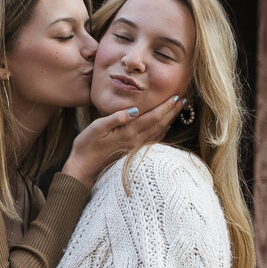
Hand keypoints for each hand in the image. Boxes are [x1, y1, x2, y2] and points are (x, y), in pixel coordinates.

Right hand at [60, 94, 188, 189]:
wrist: (83, 171)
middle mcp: (136, 141)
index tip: (177, 96)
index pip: (153, 117)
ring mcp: (136, 148)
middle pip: (160, 124)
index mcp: (128, 133)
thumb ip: (115, 118)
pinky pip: (153, 140)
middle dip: (172, 112)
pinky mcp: (133, 153)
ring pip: (159, 132)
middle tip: (184, 100)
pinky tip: (165, 126)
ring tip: (178, 110)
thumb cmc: (86, 147)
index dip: (166, 107)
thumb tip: (134, 110)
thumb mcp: (96, 128)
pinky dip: (162, 131)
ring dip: (170, 120)